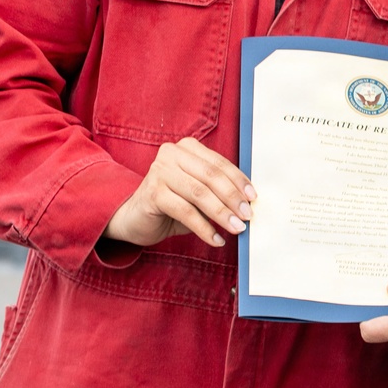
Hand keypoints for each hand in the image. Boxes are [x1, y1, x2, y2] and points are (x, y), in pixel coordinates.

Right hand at [104, 137, 256, 248]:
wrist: (134, 218)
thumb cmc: (171, 203)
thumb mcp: (197, 192)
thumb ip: (217, 190)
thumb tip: (247, 203)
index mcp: (188, 148)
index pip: (219, 163)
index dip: (238, 180)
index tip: (253, 198)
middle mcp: (172, 153)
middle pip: (211, 176)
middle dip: (233, 197)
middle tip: (247, 215)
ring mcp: (160, 170)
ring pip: (199, 193)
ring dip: (221, 213)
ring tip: (236, 228)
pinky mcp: (152, 192)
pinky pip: (185, 211)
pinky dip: (203, 228)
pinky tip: (215, 239)